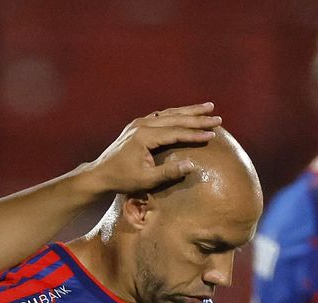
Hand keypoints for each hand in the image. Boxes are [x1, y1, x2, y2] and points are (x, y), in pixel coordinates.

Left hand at [83, 103, 221, 192]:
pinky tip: (185, 113)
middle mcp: (142, 125)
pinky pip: (160, 116)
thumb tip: (191, 165)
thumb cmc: (123, 180)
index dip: (195, 134)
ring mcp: (138, 123)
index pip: (176, 132)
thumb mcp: (146, 180)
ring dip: (188, 111)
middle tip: (218, 117)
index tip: (213, 134)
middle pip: (175, 117)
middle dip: (197, 117)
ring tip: (208, 107)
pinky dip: (176, 114)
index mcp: (144, 136)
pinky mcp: (136, 125)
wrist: (100, 174)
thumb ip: (169, 172)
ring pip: (168, 113)